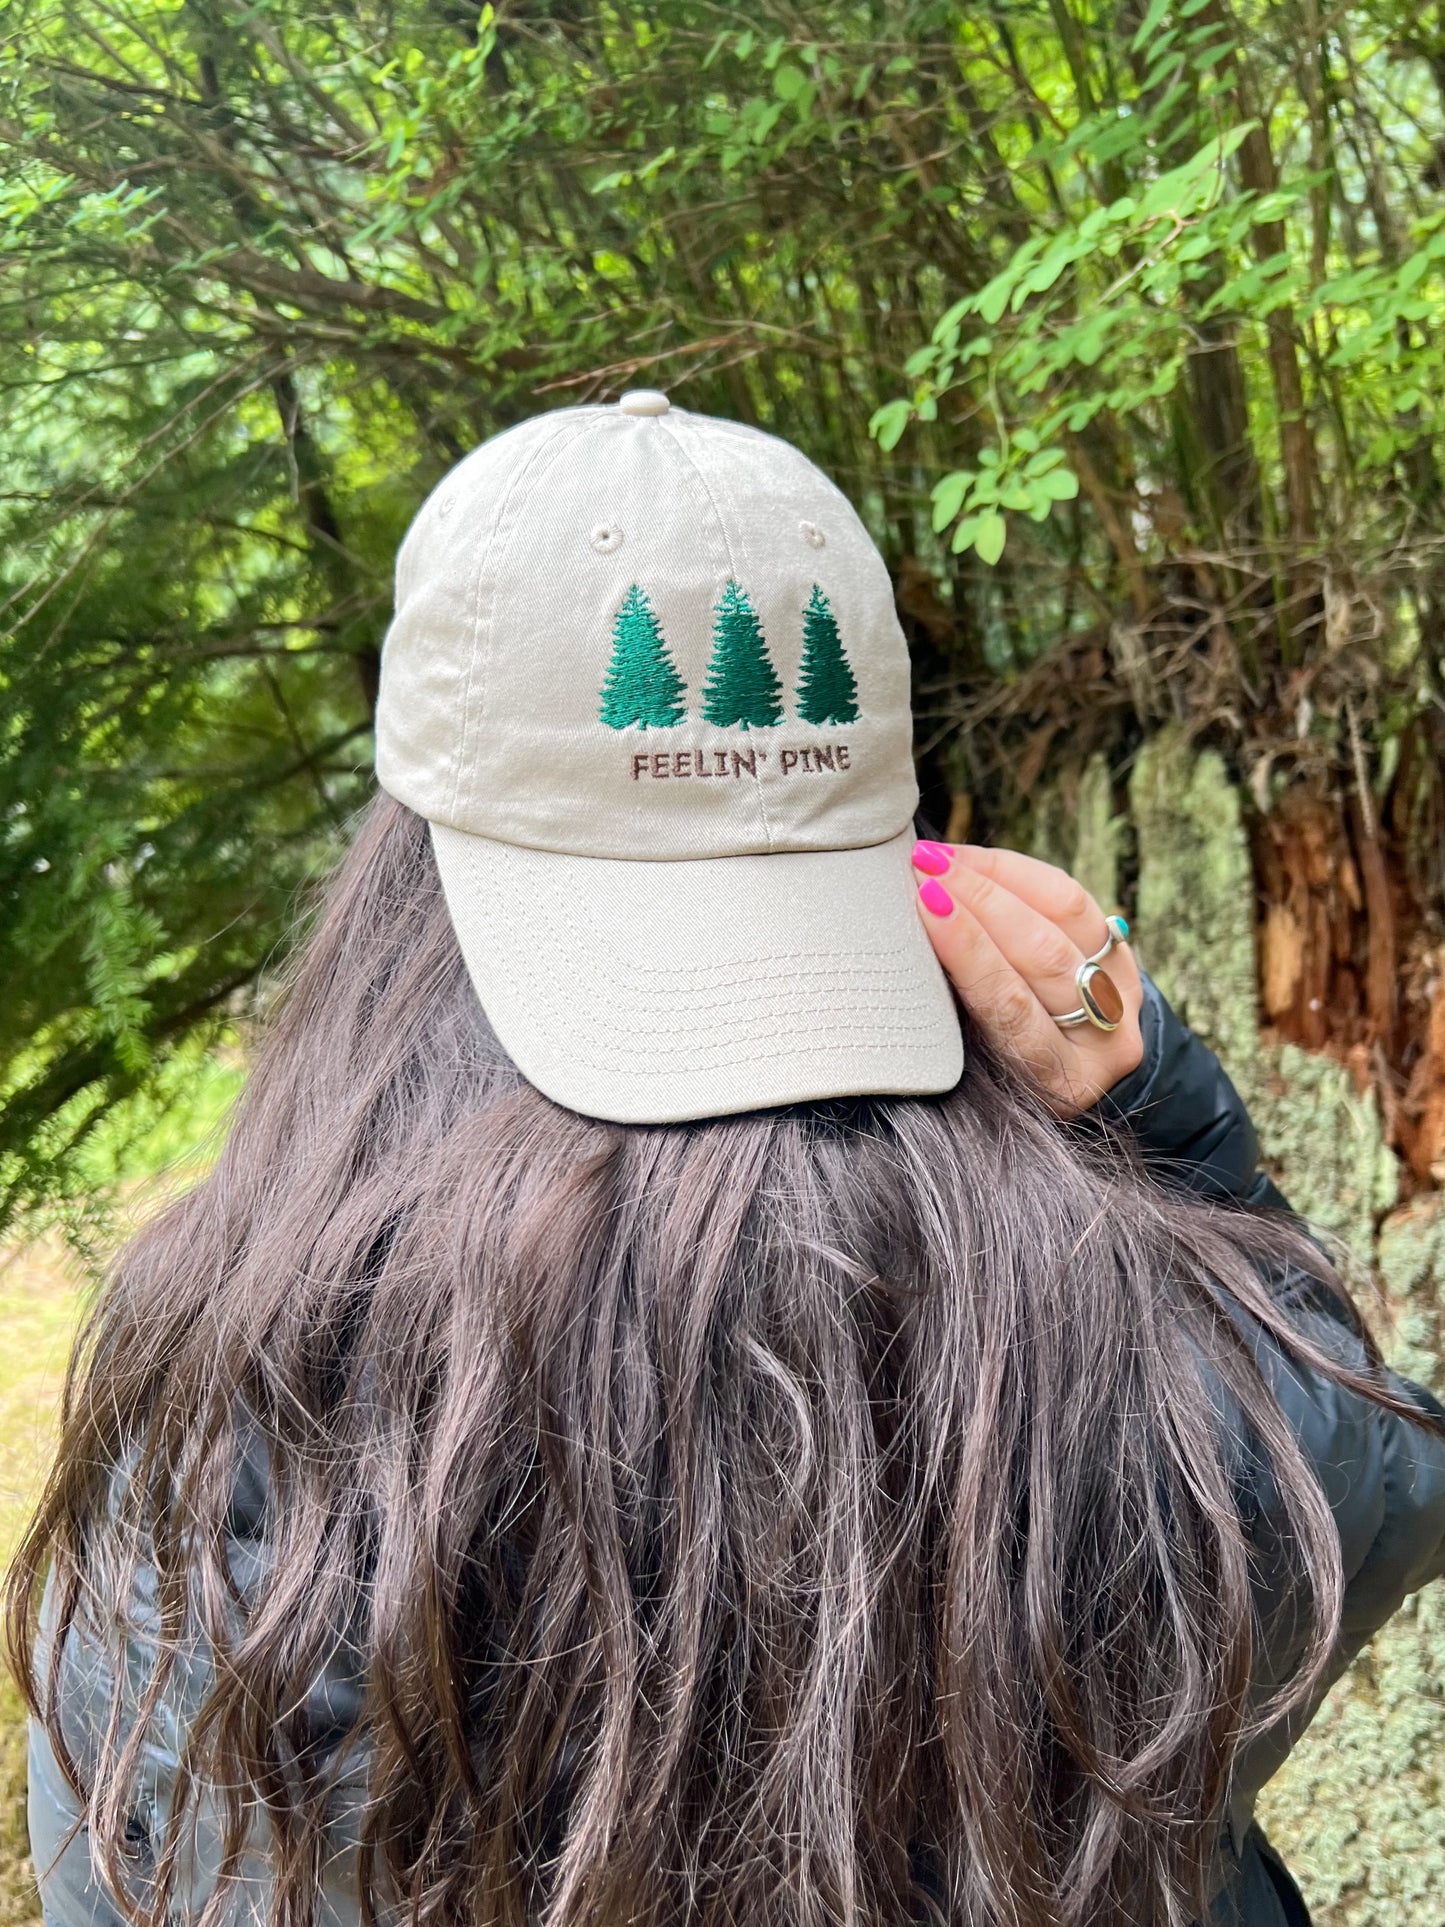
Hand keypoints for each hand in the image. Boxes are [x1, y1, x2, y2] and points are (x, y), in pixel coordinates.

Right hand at [912, 840, 1143, 1114]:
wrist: (1071, 1079)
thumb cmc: (999, 1076)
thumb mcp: (977, 1067)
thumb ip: (955, 1015)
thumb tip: (910, 936)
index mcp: (1058, 1082)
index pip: (1011, 1005)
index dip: (969, 950)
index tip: (926, 904)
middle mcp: (1103, 1043)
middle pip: (1044, 955)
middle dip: (981, 901)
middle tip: (926, 867)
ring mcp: (1122, 998)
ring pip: (1066, 917)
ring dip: (997, 878)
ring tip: (944, 859)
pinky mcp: (1125, 961)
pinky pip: (1076, 901)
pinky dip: (1022, 874)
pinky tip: (978, 862)